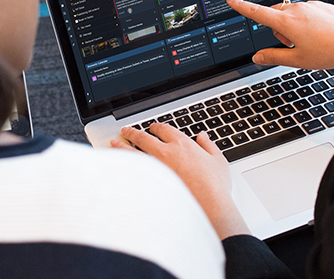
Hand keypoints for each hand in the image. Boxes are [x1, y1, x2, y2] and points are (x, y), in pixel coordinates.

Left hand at [111, 123, 249, 239]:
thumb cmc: (214, 186)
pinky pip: (133, 171)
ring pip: (133, 152)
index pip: (164, 129)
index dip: (156, 127)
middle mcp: (165, 153)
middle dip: (133, 132)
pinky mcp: (149, 183)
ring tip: (114, 143)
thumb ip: (209, 146)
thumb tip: (203, 137)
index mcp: (182, 144)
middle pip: (144, 137)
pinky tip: (118, 165)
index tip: (152, 128)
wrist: (208, 207)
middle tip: (126, 130)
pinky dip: (124, 166)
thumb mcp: (218, 161)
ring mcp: (155, 168)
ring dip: (122, 146)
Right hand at [226, 0, 333, 82]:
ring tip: (310, 42)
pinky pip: (305, 12)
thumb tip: (257, 57)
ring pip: (290, 14)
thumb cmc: (329, 51)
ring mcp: (310, 6)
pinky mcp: (321, 5)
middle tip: (292, 46)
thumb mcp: (297, 60)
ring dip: (292, 27)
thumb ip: (273, 57)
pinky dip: (306, 23)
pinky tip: (320, 35)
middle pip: (274, 15)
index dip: (241, 6)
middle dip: (277, 29)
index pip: (257, 13)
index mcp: (287, 22)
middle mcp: (296, 9)